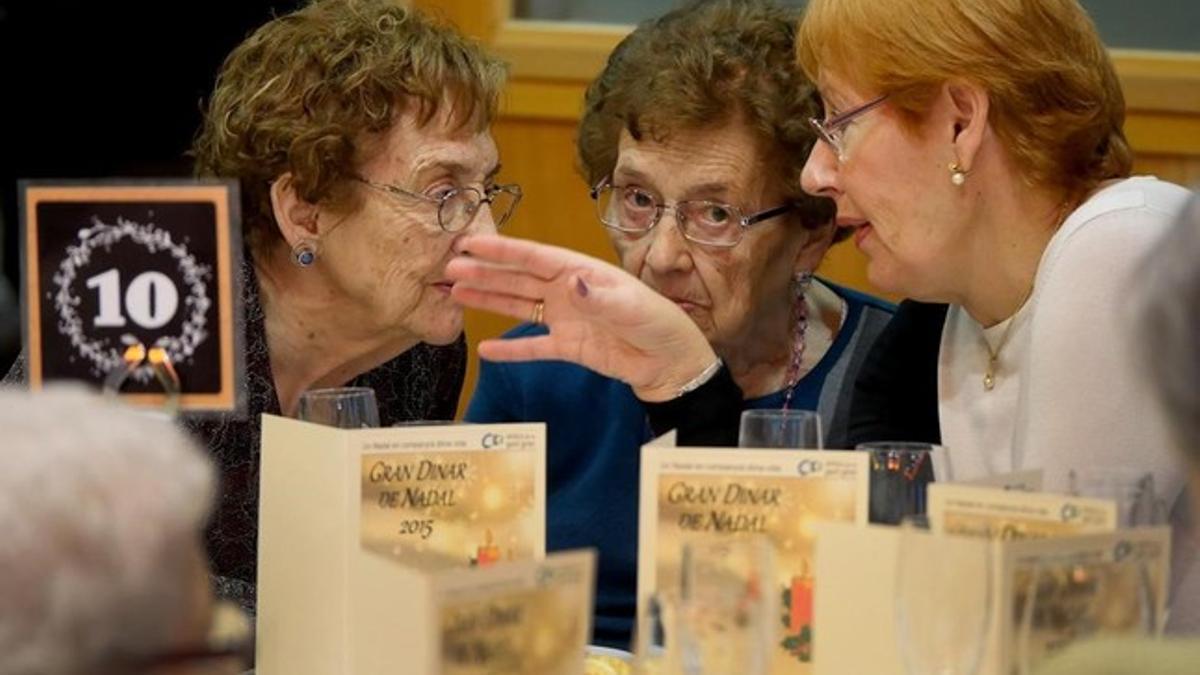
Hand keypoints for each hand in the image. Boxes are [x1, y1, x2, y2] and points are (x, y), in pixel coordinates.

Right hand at [447, 234, 717, 401]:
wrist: (672, 364)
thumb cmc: (660, 326)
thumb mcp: (636, 309)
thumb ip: (602, 298)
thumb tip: (573, 284)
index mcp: (583, 272)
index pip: (536, 257)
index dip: (503, 251)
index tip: (472, 244)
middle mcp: (569, 291)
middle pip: (519, 279)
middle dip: (485, 273)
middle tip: (449, 268)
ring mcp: (567, 319)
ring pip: (520, 306)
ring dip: (489, 300)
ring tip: (456, 294)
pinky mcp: (569, 348)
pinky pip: (534, 347)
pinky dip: (511, 350)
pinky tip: (485, 350)